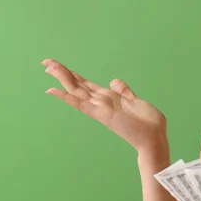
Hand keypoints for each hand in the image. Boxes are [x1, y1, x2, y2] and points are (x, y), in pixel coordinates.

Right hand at [42, 58, 167, 153]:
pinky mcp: (102, 114)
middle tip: (46, 62)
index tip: (58, 66)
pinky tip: (53, 90)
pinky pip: (81, 104)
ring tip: (48, 68)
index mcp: (109, 98)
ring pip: (77, 91)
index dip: (73, 75)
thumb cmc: (148, 123)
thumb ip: (124, 91)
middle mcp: (102, 102)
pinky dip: (67, 97)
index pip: (86, 84)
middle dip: (62, 73)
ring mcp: (100, 108)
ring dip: (63, 79)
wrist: (154, 138)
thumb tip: (114, 81)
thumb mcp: (135, 101)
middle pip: (78, 85)